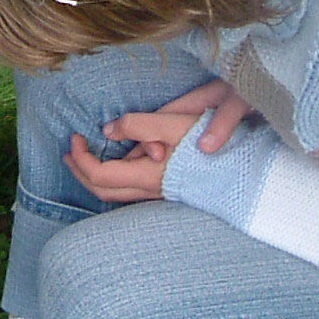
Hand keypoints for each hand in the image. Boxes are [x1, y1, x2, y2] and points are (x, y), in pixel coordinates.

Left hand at [64, 80, 254, 202]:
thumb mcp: (177, 124)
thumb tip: (108, 129)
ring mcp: (159, 193)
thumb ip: (140, 124)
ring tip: (83, 158)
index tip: (76, 137)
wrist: (247, 168)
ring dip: (93, 176)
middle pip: (102, 190)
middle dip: (80, 171)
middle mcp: (151, 190)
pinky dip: (112, 179)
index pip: (99, 174)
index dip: (81, 158)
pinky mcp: (168, 190)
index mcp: (148, 174)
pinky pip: (130, 192)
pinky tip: (115, 164)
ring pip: (116, 194)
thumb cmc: (214, 139)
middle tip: (70, 150)